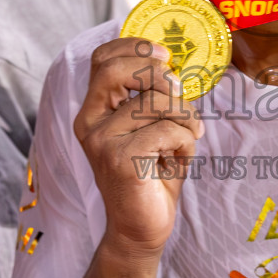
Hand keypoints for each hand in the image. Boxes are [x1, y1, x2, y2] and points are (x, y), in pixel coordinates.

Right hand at [73, 38, 203, 254]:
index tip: (164, 56)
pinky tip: (179, 158)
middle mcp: (90, 124)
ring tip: (187, 138)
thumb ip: (154, 98)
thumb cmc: (152, 175)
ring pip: (155, 103)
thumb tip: (172, 66)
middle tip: (180, 93)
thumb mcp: (152, 128)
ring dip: (185, 118)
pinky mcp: (120, 161)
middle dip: (158, 75)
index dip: (134, 47)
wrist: (142, 229)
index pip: (103, 60)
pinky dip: (185, 141)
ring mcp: (102, 142)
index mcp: (94, 111)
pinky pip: (166, 130)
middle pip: (118, 70)